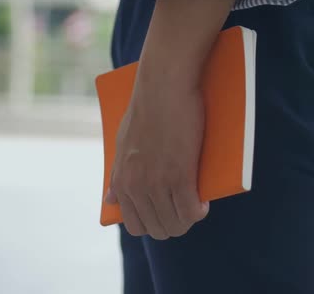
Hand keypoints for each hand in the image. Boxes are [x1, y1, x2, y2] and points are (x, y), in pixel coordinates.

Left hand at [105, 0, 235, 238]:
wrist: (163, 86)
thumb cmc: (146, 109)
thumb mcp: (122, 143)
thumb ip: (117, 174)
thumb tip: (109, 199)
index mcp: (122, 181)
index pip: (135, 224)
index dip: (154, 224)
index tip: (167, 214)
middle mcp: (136, 187)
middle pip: (157, 228)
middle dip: (174, 225)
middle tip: (186, 210)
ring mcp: (158, 183)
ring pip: (176, 223)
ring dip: (188, 220)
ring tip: (196, 206)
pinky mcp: (180, 175)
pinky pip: (191, 210)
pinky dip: (199, 211)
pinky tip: (204, 202)